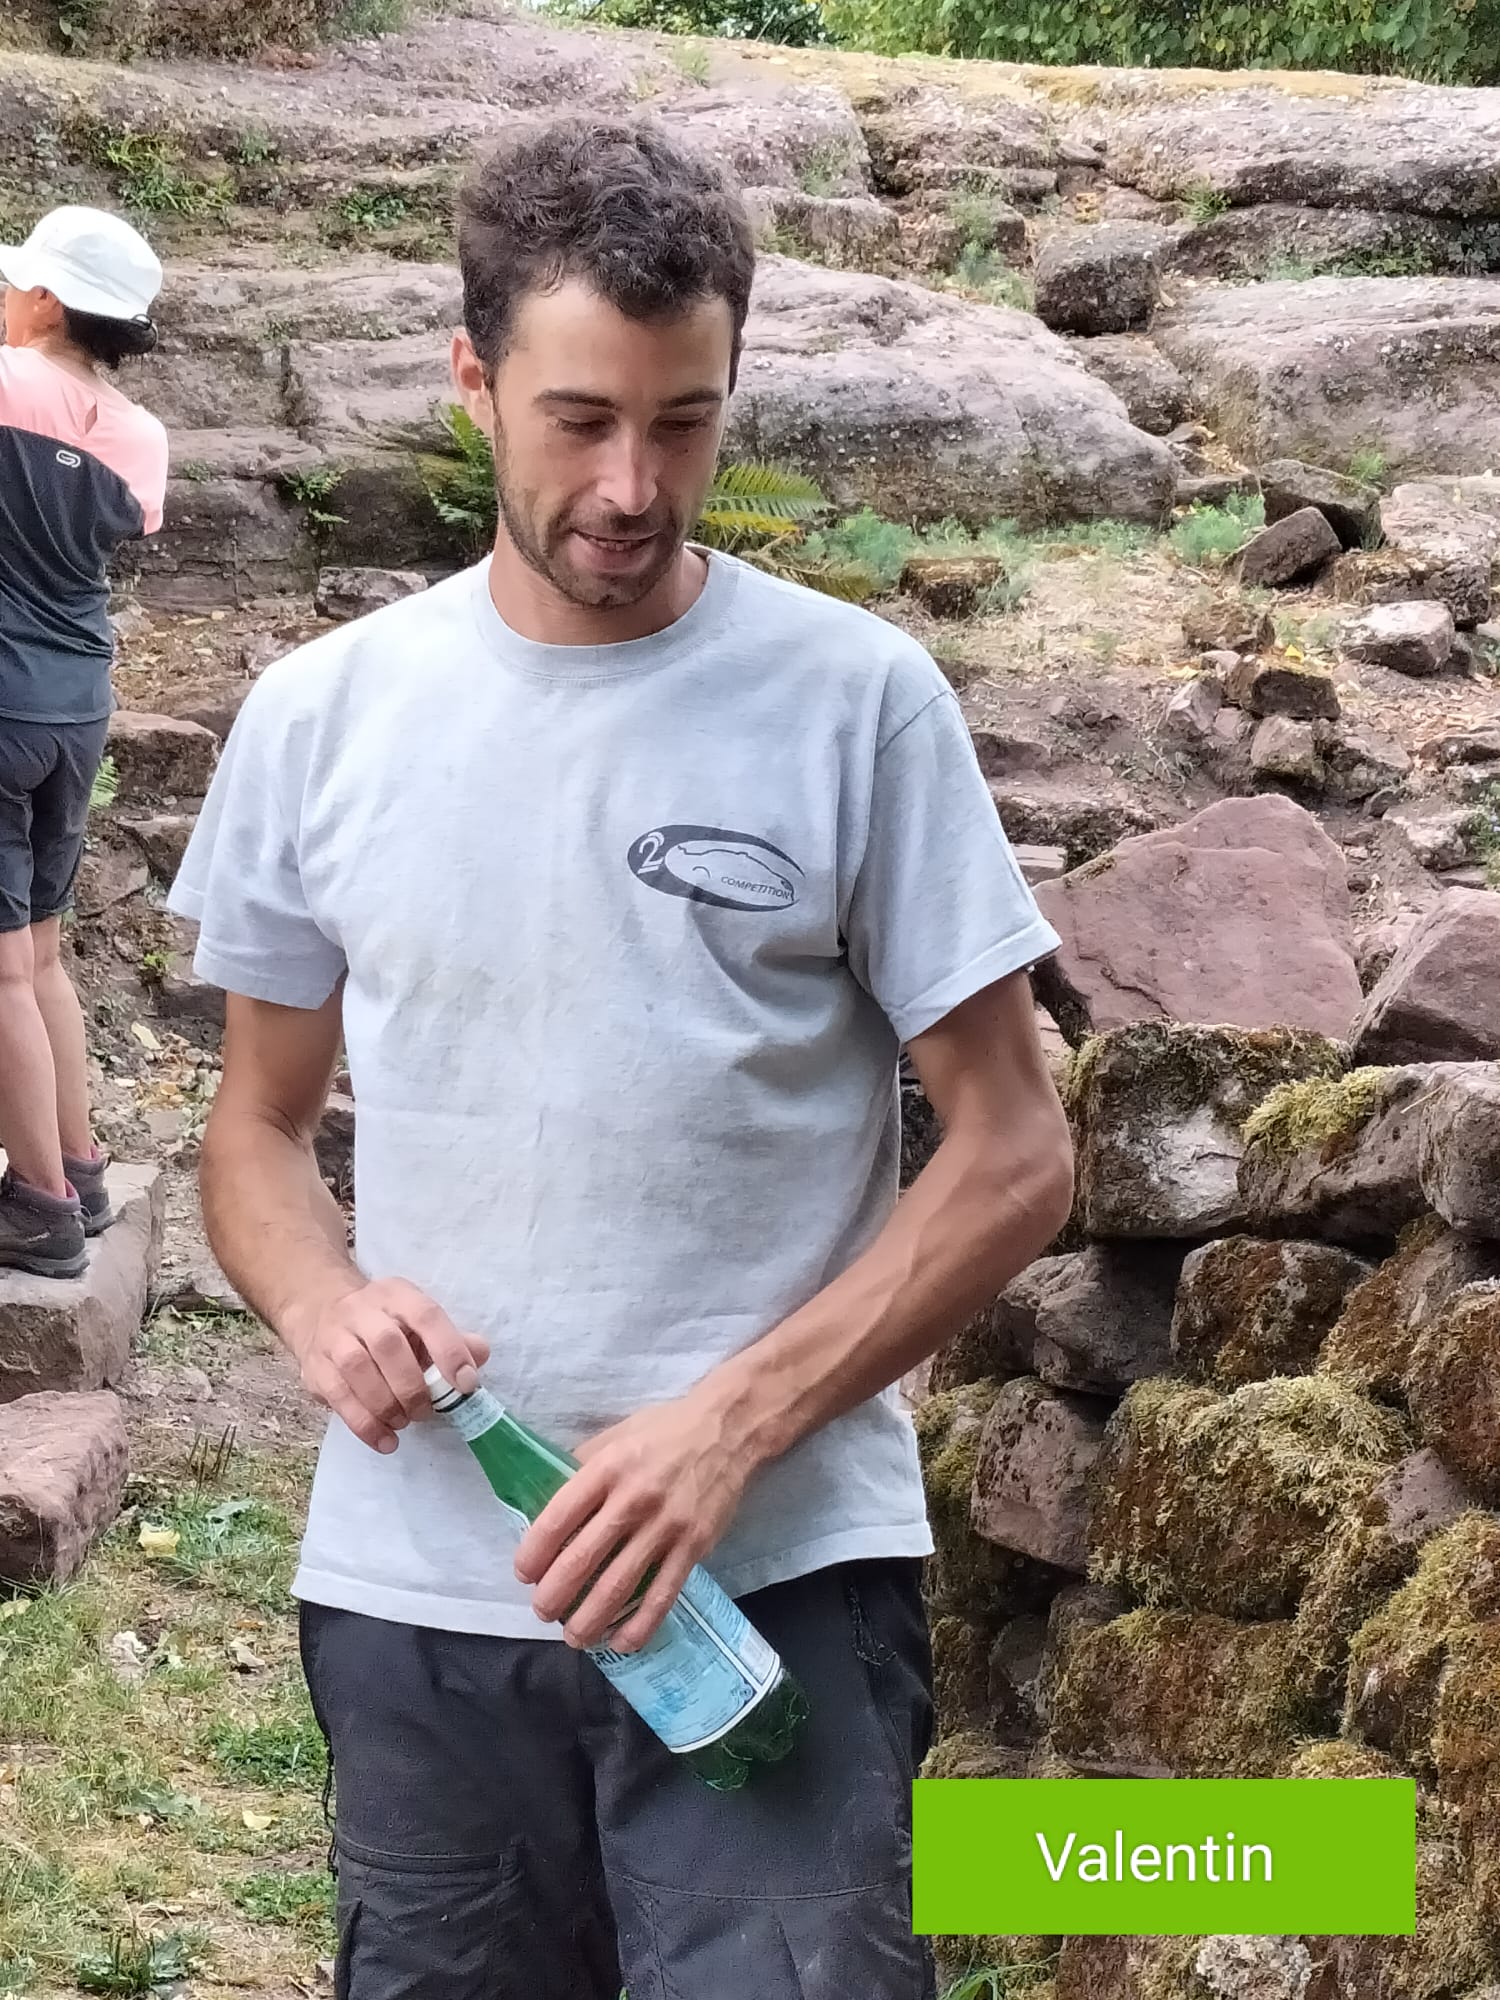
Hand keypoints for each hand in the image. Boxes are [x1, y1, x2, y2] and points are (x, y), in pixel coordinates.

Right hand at [286, 1277, 489, 1454]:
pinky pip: (337, 1396)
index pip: (427, 1316)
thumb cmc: (383, 1321)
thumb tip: (480, 1355)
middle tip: (426, 1411)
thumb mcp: (417, 1319)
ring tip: (404, 1422)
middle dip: (412, 1386)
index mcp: (397, 1295)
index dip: (449, 1350)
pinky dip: (363, 1423)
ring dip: (386, 1405)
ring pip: (357, 1369)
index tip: (466, 1385)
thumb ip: (452, 1338)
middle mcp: (362, 1310)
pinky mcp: (315, 1366)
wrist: (318, 1309)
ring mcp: (333, 1336)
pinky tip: (384, 1439)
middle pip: (388, 1344)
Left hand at [515, 1390, 752, 1652]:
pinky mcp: (694, 1545)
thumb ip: (584, 1469)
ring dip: (590, 1619)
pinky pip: (663, 1594)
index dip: (534, 1551)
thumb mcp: (616, 1436)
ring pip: (620, 1585)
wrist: (729, 1429)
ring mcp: (666, 1525)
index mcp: (609, 1467)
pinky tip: (621, 1642)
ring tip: (574, 1637)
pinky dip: (640, 1625)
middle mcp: (635, 1498)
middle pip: (583, 1558)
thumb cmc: (665, 1430)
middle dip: (555, 1594)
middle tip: (542, 1611)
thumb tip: (550, 1505)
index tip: (523, 1573)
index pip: (559, 1516)